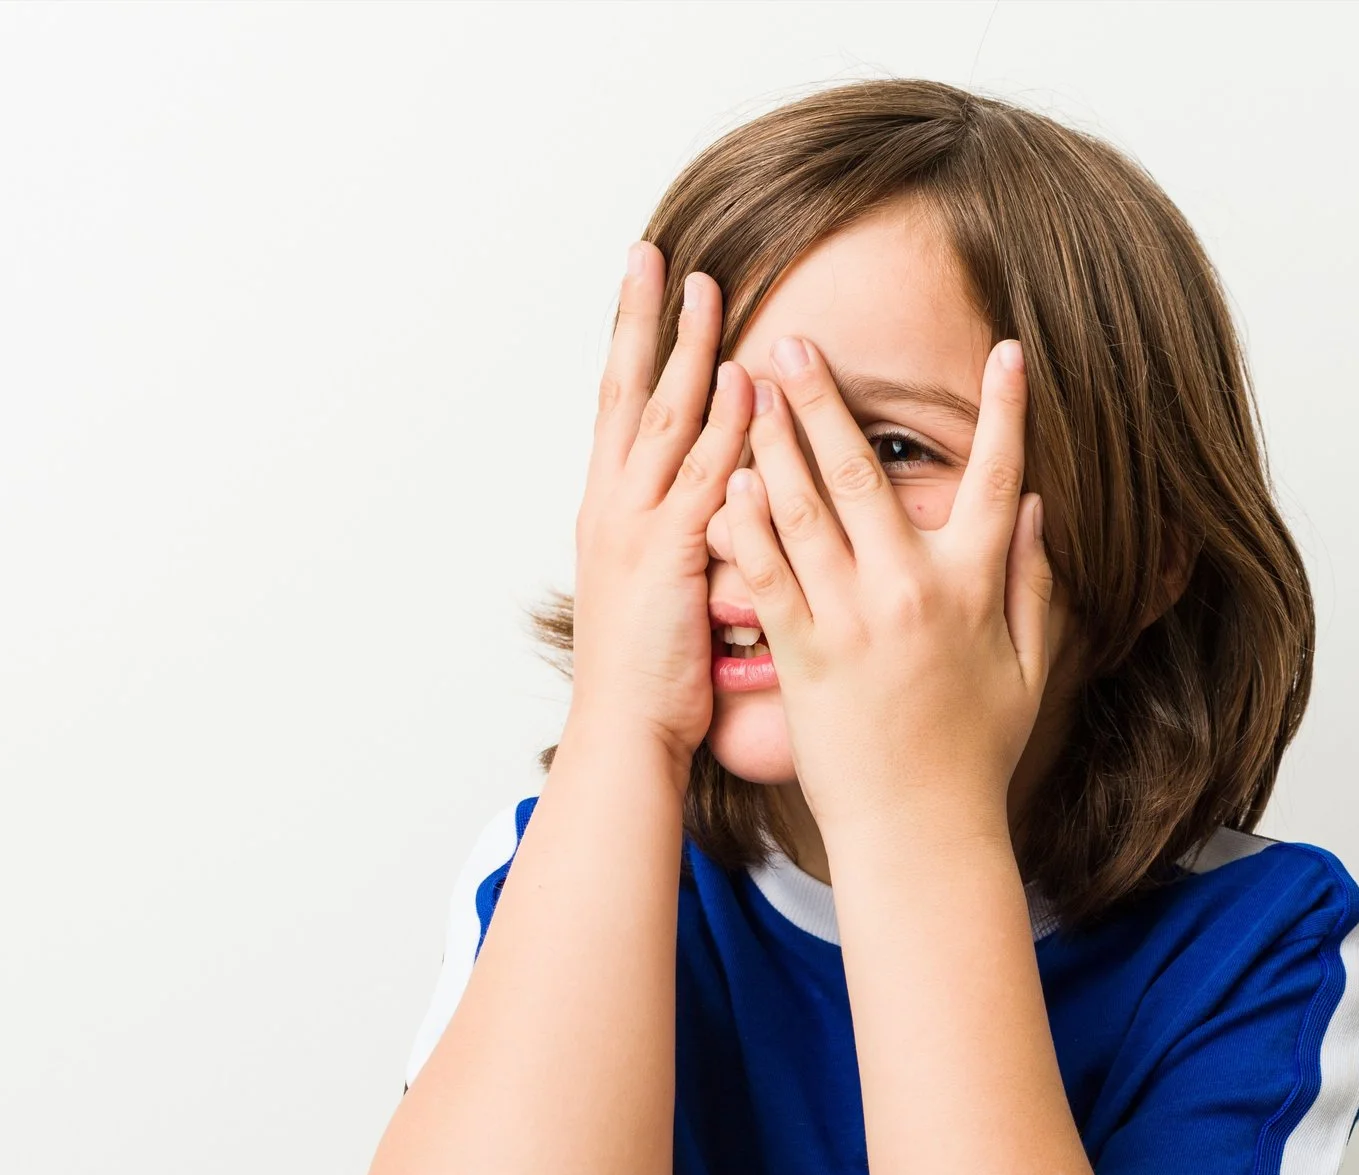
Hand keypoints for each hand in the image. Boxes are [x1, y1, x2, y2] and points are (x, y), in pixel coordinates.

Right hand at [569, 244, 753, 762]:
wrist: (626, 736)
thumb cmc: (654, 677)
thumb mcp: (665, 591)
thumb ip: (687, 537)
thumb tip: (721, 505)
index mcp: (611, 510)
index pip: (618, 407)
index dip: (630, 343)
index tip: (642, 285)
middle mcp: (613, 506)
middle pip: (625, 391)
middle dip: (639, 319)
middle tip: (652, 253)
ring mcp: (636, 527)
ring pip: (662, 419)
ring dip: (684, 350)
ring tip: (703, 287)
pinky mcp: (668, 557)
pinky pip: (701, 478)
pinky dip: (723, 427)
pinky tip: (746, 381)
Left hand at [712, 334, 1050, 849]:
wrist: (919, 831)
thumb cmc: (974, 755)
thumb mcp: (1030, 668)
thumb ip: (1033, 582)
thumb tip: (1038, 507)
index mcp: (973, 589)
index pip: (999, 480)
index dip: (1008, 411)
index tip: (1007, 349)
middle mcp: (911, 593)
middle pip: (865, 472)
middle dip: (826, 400)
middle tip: (795, 344)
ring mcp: (851, 621)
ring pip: (802, 509)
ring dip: (770, 441)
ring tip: (744, 388)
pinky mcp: (801, 653)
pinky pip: (765, 571)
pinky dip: (744, 521)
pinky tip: (724, 476)